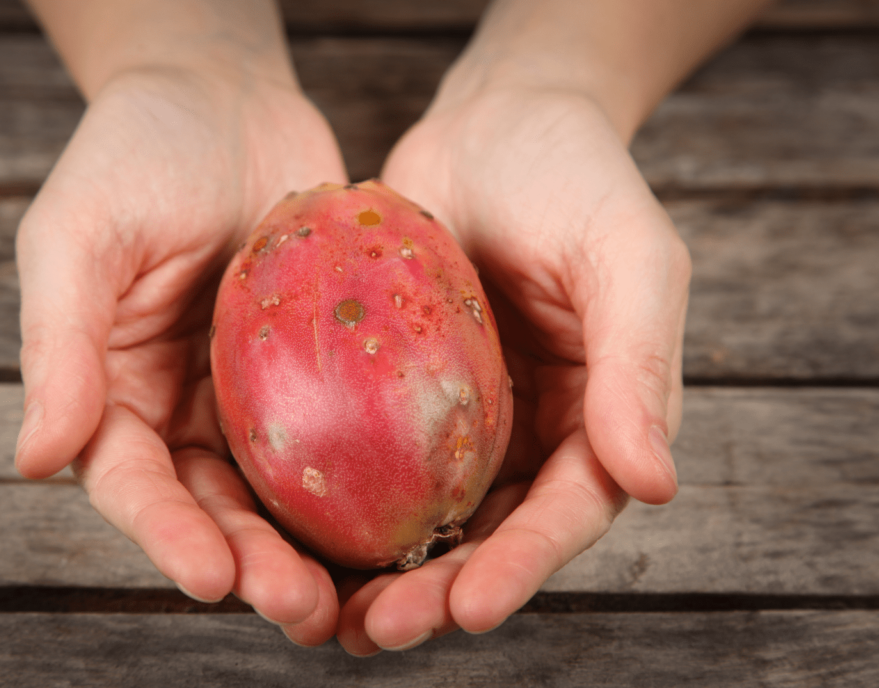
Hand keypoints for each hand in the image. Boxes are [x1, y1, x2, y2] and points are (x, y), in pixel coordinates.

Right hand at [13, 67, 347, 641]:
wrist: (226, 98)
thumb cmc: (137, 153)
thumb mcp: (78, 236)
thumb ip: (58, 345)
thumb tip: (35, 459)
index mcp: (116, 393)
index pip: (135, 485)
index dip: (169, 536)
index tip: (211, 579)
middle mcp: (187, 409)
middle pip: (218, 508)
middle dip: (255, 565)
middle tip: (302, 607)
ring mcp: (259, 395)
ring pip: (287, 492)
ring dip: (317, 547)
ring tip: (358, 594)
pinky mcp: (324, 370)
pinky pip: (348, 434)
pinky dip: (372, 480)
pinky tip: (410, 513)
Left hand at [334, 88, 689, 653]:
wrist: (496, 121)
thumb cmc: (577, 177)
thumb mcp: (629, 258)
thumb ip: (640, 366)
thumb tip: (655, 483)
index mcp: (598, 417)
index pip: (568, 511)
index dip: (522, 566)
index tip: (468, 610)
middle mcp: (529, 433)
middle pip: (488, 534)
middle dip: (438, 591)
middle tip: (378, 630)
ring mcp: (461, 416)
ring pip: (424, 514)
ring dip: (381, 571)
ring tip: (327, 616)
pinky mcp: (397, 389)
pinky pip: (370, 456)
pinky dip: (338, 502)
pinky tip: (292, 536)